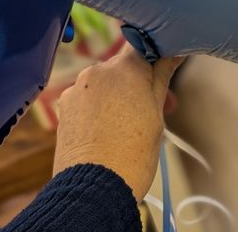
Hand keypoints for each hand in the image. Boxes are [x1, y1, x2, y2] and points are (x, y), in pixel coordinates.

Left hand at [53, 43, 182, 201]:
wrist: (93, 191)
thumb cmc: (130, 157)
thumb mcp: (156, 113)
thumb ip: (162, 76)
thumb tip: (173, 53)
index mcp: (126, 68)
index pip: (144, 45)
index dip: (155, 57)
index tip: (163, 69)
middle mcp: (98, 71)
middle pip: (123, 66)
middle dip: (136, 82)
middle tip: (150, 108)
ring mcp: (77, 89)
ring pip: (104, 83)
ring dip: (116, 95)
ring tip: (126, 126)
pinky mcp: (64, 107)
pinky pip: (87, 97)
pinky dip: (97, 108)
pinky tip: (106, 130)